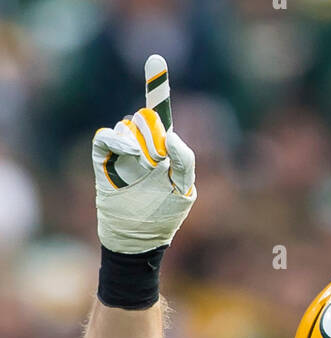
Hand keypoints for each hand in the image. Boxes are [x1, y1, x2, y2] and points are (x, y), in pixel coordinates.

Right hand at [92, 54, 195, 253]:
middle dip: (155, 138)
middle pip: (146, 119)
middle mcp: (141, 143)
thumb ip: (184, 160)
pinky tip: (130, 154)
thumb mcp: (183, 191)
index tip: (155, 61)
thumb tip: (169, 135)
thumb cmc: (164, 217)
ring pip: (128, 127)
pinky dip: (117, 140)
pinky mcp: (103, 159)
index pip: (161, 112)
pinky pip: (106, 136)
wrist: (136, 240)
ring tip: (143, 172)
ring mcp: (122, 151)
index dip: (157, 86)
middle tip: (158, 165)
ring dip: (139, 146)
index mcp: (163, 147)